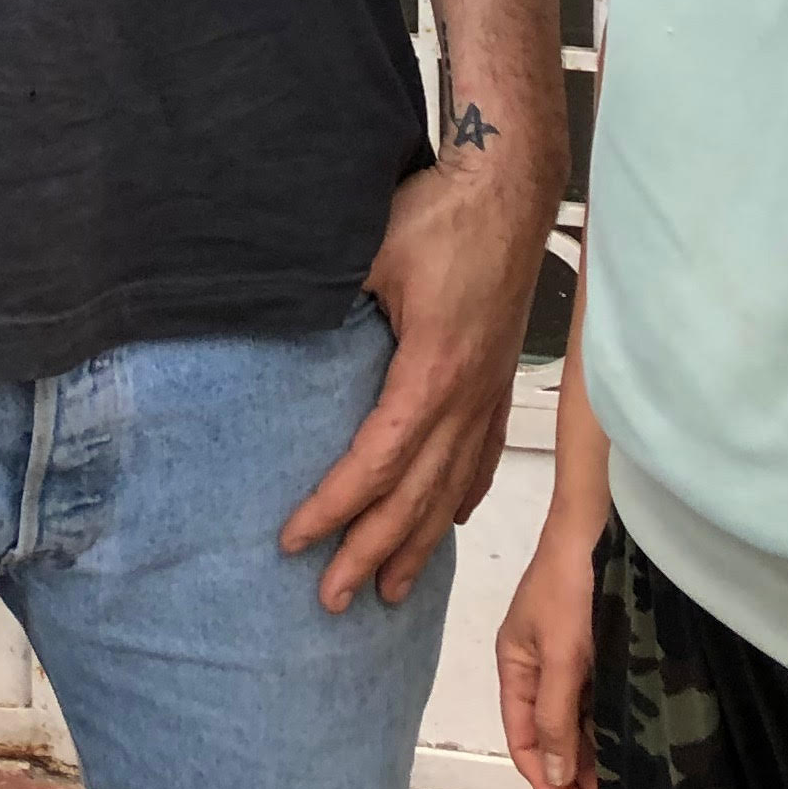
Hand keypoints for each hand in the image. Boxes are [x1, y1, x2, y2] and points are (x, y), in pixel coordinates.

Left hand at [280, 158, 538, 613]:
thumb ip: (328, 296)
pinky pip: (479, 457)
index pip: (376, 463)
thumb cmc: (440, 212)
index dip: (334, 508)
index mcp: (431, 372)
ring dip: (417, 544)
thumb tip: (276, 323)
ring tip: (389, 591)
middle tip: (332, 600)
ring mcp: (489, 393)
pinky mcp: (499, 380)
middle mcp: (466, 397)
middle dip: (372, 553)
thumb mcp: (371, 251)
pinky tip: (445, 522)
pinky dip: (459, 499)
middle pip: (415, 496)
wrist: (511, 187)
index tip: (293, 540)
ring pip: (451, 488)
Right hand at [496, 512, 601, 788]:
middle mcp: (540, 666)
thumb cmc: (573, 586)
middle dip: (574, 777)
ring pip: (578, 722)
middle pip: (551, 736)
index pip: (525, 741)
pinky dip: (610, 729)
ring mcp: (571, 656)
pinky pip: (600, 701)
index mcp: (516, 665)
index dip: (548, 785)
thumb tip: (555, 776)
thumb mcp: (561, 654)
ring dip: (594, 756)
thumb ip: (557, 716)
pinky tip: (631, 748)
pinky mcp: (599, 646)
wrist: (605, 521)